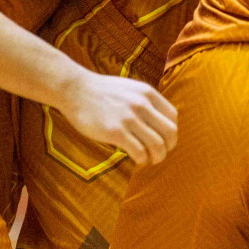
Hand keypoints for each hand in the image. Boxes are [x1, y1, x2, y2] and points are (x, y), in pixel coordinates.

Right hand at [59, 71, 178, 166]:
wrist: (75, 89)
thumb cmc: (102, 91)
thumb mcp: (130, 88)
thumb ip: (145, 101)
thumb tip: (158, 120)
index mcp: (148, 93)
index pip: (173, 117)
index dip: (171, 132)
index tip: (164, 140)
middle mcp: (142, 105)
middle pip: (170, 132)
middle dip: (168, 147)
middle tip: (160, 154)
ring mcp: (129, 118)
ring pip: (157, 145)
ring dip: (157, 157)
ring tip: (149, 160)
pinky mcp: (115, 132)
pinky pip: (139, 152)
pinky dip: (141, 160)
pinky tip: (136, 159)